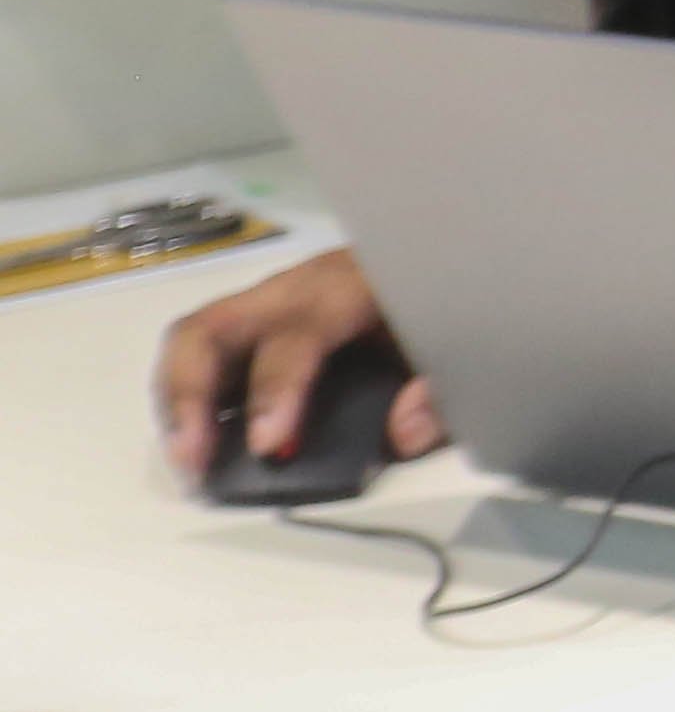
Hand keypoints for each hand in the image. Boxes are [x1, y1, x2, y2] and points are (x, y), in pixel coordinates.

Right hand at [154, 247, 439, 475]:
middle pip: (213, 328)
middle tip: (192, 460)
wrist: (436, 251)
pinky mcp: (257, 316)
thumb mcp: (459, 341)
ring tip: (186, 458)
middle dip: (190, 395)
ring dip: (178, 399)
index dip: (277, 393)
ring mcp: (267, 299)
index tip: (269, 447)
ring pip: (195, 336)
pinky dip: (189, 393)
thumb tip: (403, 435)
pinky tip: (198, 437)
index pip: (294, 338)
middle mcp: (292, 289)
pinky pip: (205, 348)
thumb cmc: (438, 298)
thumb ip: (441, 390)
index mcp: (345, 289)